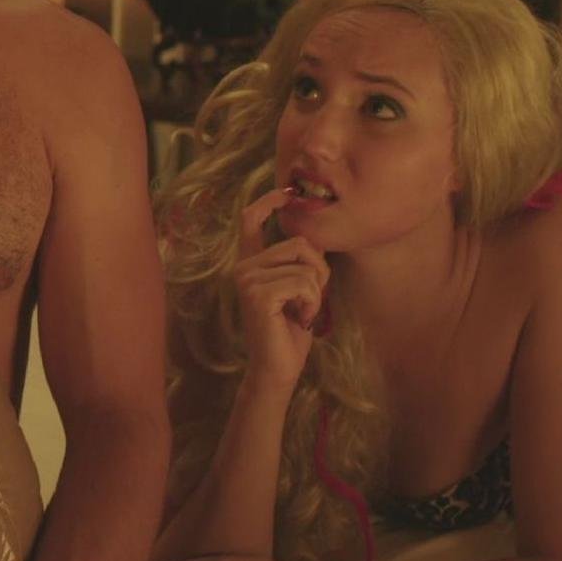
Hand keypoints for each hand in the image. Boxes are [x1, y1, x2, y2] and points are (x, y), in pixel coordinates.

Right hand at [233, 189, 329, 393]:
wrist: (278, 368)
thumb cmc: (291, 330)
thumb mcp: (299, 289)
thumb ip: (301, 263)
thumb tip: (318, 240)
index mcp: (250, 263)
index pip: (250, 219)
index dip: (268, 201)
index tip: (286, 192)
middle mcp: (243, 267)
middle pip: (299, 243)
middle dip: (318, 271)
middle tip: (310, 299)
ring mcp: (247, 279)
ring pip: (305, 265)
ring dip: (316, 292)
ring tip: (302, 311)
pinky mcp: (258, 294)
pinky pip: (303, 283)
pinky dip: (312, 303)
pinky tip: (299, 318)